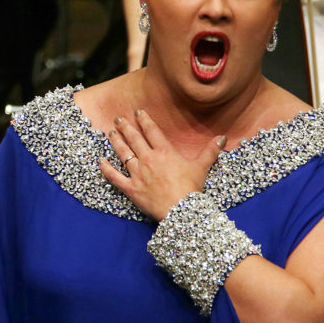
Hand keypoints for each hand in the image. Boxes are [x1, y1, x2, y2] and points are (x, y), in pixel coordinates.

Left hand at [99, 109, 223, 220]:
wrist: (181, 210)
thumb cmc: (191, 188)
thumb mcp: (202, 167)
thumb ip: (210, 151)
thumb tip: (223, 137)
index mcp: (165, 152)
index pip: (152, 131)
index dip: (144, 120)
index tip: (137, 112)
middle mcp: (148, 159)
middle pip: (134, 139)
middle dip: (125, 127)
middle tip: (118, 119)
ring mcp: (137, 173)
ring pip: (123, 154)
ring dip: (116, 142)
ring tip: (110, 133)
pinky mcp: (131, 188)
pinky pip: (114, 177)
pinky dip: (106, 169)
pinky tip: (100, 161)